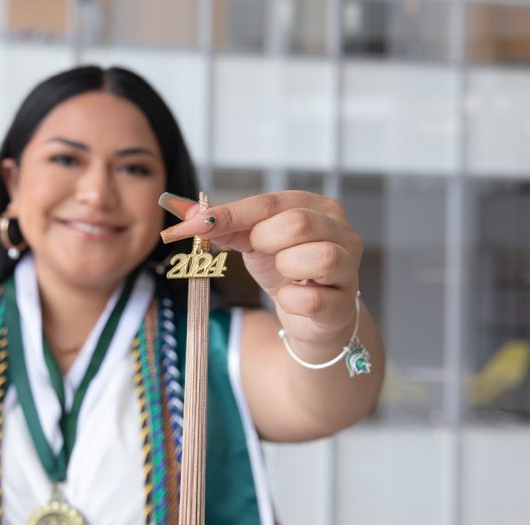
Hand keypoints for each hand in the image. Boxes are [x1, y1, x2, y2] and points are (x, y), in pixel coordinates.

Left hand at [159, 191, 362, 346]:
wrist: (311, 315)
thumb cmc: (286, 271)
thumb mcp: (252, 241)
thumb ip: (221, 224)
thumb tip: (180, 210)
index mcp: (318, 207)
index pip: (269, 203)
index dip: (227, 215)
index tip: (190, 225)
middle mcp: (342, 231)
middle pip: (297, 223)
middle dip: (265, 241)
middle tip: (261, 252)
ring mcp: (349, 267)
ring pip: (317, 257)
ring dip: (286, 268)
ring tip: (286, 274)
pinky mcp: (344, 303)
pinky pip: (311, 299)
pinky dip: (291, 301)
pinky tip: (293, 298)